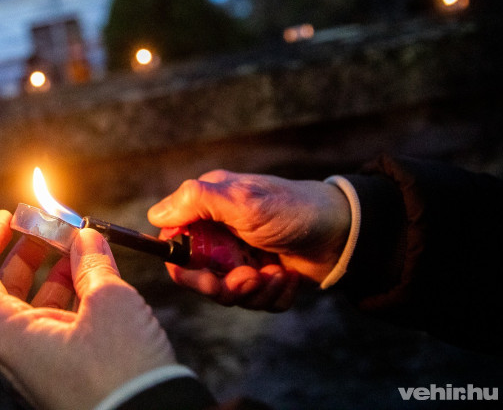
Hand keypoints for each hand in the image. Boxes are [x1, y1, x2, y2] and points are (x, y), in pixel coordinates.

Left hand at [0, 210, 177, 409]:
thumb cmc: (121, 372)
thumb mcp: (110, 302)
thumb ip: (92, 263)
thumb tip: (86, 237)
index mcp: (5, 332)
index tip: (10, 215)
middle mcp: (12, 347)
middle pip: (2, 284)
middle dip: (28, 248)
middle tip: (55, 224)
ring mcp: (36, 360)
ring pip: (33, 303)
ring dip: (55, 268)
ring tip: (83, 245)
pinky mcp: (62, 370)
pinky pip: (56, 323)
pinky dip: (71, 294)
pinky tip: (95, 275)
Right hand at [148, 170, 350, 309]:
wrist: (346, 232)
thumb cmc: (293, 208)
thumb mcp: (242, 200)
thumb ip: (196, 202)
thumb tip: (155, 216)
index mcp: (209, 208)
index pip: (175, 243)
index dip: (183, 265)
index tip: (205, 276)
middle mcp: (221, 233)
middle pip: (198, 275)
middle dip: (223, 285)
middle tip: (247, 280)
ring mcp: (243, 257)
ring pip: (228, 293)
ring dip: (253, 290)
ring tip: (276, 274)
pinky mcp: (264, 278)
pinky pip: (256, 302)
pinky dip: (273, 295)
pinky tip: (288, 278)